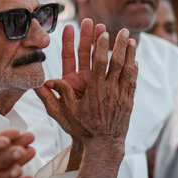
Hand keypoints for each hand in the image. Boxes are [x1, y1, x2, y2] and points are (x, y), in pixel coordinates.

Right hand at [35, 22, 137, 177]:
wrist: (103, 146)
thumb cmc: (82, 129)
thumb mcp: (65, 113)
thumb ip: (54, 96)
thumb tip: (42, 82)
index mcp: (93, 90)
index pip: (98, 63)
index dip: (101, 47)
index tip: (104, 33)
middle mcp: (109, 91)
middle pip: (117, 63)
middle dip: (119, 45)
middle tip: (123, 31)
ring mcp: (120, 96)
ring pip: (127, 70)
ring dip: (130, 54)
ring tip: (132, 40)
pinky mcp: (128, 102)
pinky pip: (132, 82)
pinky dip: (134, 70)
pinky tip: (135, 60)